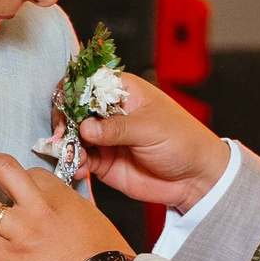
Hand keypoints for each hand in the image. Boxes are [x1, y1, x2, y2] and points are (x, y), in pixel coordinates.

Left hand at [0, 153, 132, 260]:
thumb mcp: (92, 220)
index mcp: (61, 195)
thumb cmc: (108, 259)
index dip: (14, 178)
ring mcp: (22, 231)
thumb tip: (56, 215)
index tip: (8, 186)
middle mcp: (38, 206)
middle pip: (0, 168)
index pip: (29, 172)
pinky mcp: (10, 258)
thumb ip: (69, 211)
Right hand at [74, 73, 227, 212]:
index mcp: (124, 92)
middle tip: (65, 134)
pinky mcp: (103, 161)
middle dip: (65, 120)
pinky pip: (80, 159)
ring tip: (73, 154)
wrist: (195, 178)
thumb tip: (86, 128)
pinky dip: (74, 163)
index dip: (73, 91)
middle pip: (74, 109)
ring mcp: (105, 137)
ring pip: (73, 135)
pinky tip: (79, 167)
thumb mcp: (151, 129)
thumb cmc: (182, 141)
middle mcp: (110, 112)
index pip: (89, 82)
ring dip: (67, 144)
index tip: (67, 106)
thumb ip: (117, 128)